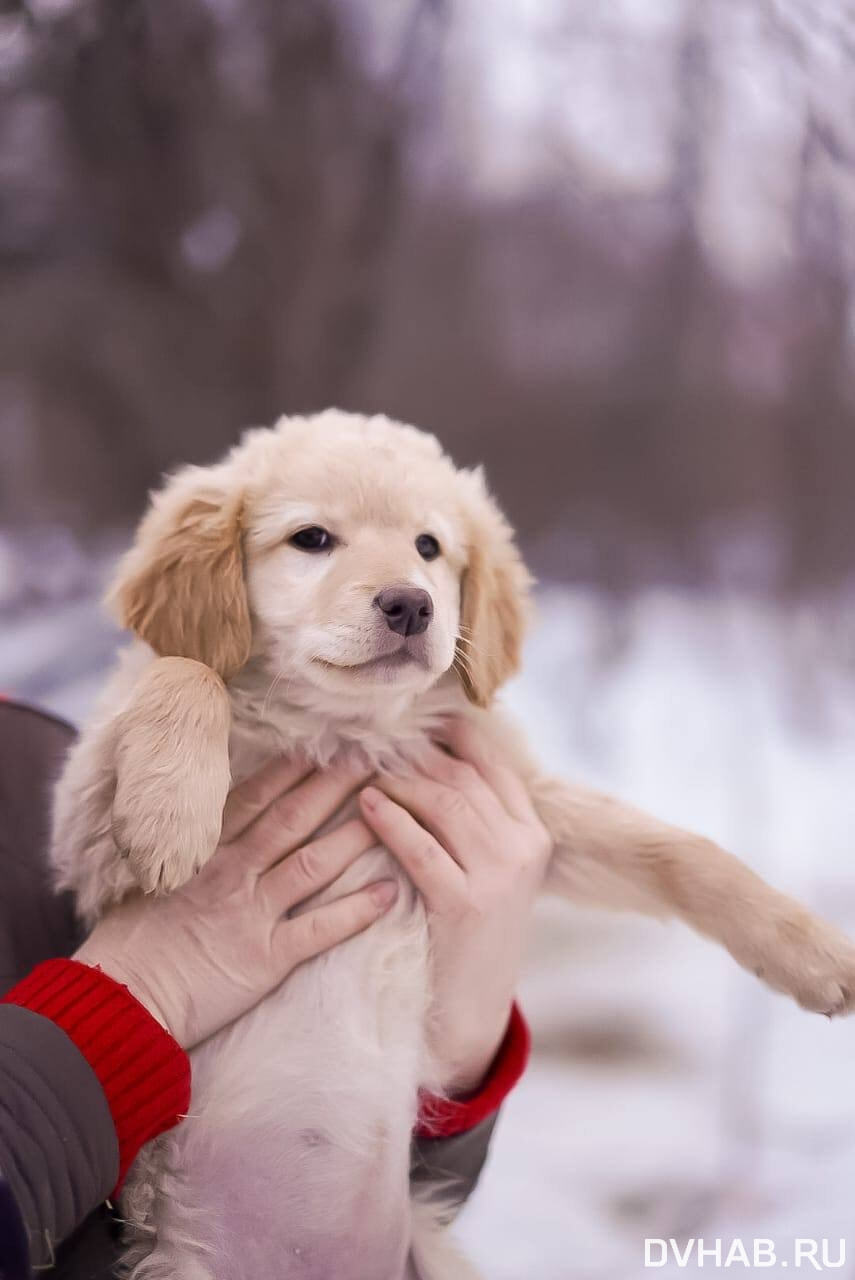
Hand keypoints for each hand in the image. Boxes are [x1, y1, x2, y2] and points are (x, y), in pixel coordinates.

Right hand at [75, 755, 397, 1048]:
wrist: (121, 996)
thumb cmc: (131, 938)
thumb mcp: (155, 874)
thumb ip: (189, 846)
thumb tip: (205, 819)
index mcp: (206, 848)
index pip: (258, 795)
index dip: (295, 767)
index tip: (327, 742)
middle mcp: (234, 871)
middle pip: (294, 817)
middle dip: (335, 785)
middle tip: (373, 757)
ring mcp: (253, 911)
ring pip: (314, 863)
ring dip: (356, 835)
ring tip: (394, 811)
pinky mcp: (266, 956)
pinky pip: (320, 929)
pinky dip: (356, 911)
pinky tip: (388, 893)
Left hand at [359, 717, 549, 1092]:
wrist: (471, 1010)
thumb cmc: (468, 931)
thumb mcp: (488, 868)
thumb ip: (475, 817)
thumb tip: (432, 752)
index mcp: (532, 833)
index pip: (492, 763)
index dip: (451, 734)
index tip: (411, 719)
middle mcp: (523, 847)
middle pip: (463, 777)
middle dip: (414, 755)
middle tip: (371, 741)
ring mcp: (500, 875)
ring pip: (445, 802)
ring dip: (398, 780)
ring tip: (361, 768)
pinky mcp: (467, 904)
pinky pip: (421, 847)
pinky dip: (390, 820)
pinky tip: (365, 805)